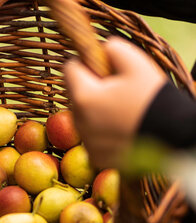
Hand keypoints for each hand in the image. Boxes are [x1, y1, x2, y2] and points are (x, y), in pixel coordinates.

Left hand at [64, 37, 166, 168]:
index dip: (86, 63)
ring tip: (123, 111)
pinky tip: (123, 130)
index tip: (102, 67)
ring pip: (83, 117)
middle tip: (119, 91)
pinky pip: (93, 138)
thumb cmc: (153, 99)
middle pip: (75, 94)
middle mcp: (78, 121)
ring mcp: (86, 141)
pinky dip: (103, 132)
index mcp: (84, 96)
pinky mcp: (96, 157)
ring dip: (95, 111)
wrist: (171, 139)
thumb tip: (103, 48)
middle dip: (91, 88)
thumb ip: (114, 49)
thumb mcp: (137, 64)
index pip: (69, 69)